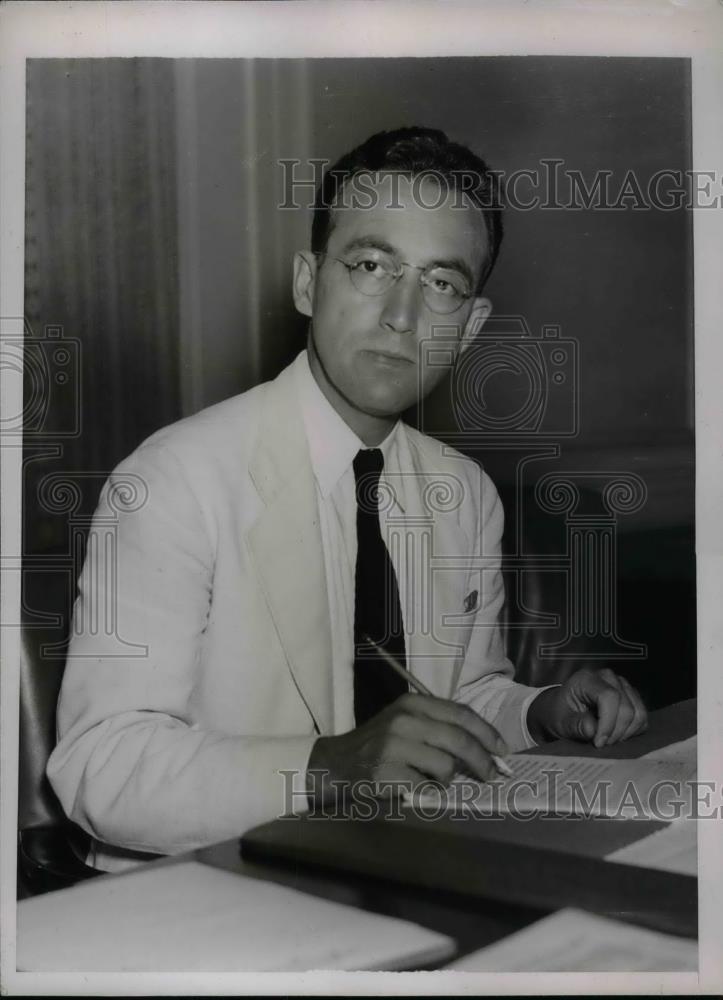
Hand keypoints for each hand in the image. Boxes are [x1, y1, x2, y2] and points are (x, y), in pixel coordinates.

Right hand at [306, 693, 507, 802]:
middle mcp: (404, 720)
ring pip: (446, 766)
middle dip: (482, 761)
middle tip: (492, 775)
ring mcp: (394, 746)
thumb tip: (486, 748)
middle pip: (459, 740)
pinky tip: (416, 788)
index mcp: (413, 704)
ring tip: (432, 779)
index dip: (487, 733)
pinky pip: (427, 788)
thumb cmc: (380, 744)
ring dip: (447, 779)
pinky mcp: (388, 773)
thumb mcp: (406, 723)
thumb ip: (439, 728)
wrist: (338, 764)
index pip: (461, 714)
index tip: (503, 750)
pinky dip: (429, 793)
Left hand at [527, 666, 647, 747]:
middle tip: (601, 744)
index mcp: (587, 679)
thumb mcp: (561, 722)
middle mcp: (608, 678)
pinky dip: (632, 731)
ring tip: (608, 740)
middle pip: (626, 707)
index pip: (609, 697)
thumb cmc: (559, 713)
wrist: (561, 710)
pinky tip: (616, 735)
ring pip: (638, 713)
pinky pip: (642, 718)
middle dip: (616, 732)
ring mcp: (622, 686)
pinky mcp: (631, 697)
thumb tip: (593, 730)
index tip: (599, 742)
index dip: (608, 723)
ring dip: (625, 733)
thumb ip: (576, 725)